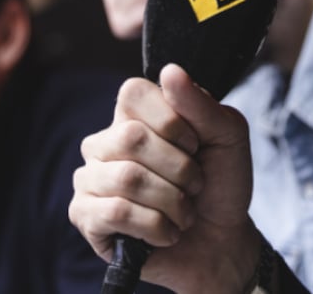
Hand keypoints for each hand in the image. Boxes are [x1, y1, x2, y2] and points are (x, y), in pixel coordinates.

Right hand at [70, 64, 262, 292]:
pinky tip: (166, 232)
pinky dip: (156, 226)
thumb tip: (170, 70)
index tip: (196, 144)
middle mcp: (105, 142)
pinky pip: (116, 212)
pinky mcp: (85, 216)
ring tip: (183, 211)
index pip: (132, 92)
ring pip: (127, 178)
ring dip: (172, 201)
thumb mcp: (227, 137)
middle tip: (195, 184)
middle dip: (180, 168)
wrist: (220, 242)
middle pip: (131, 138)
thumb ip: (201, 104)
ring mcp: (91, 178)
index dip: (171, 121)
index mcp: (135, 115)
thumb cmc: (220, 184)